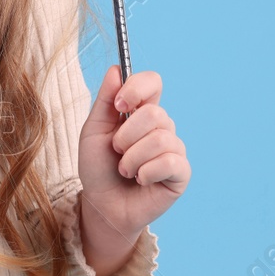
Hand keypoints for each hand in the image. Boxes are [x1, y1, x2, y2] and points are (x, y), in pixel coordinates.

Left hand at [76, 66, 188, 244]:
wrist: (102, 205)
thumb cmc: (98, 168)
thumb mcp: (93, 131)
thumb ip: (104, 100)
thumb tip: (115, 69)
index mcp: (141, 111)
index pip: (153, 81)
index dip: (137, 88)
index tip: (118, 106)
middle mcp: (162, 127)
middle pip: (155, 113)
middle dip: (126, 136)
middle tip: (117, 152)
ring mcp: (174, 149)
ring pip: (161, 139)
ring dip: (132, 158)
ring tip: (126, 170)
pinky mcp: (181, 173)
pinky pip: (170, 162)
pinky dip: (147, 172)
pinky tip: (141, 181)